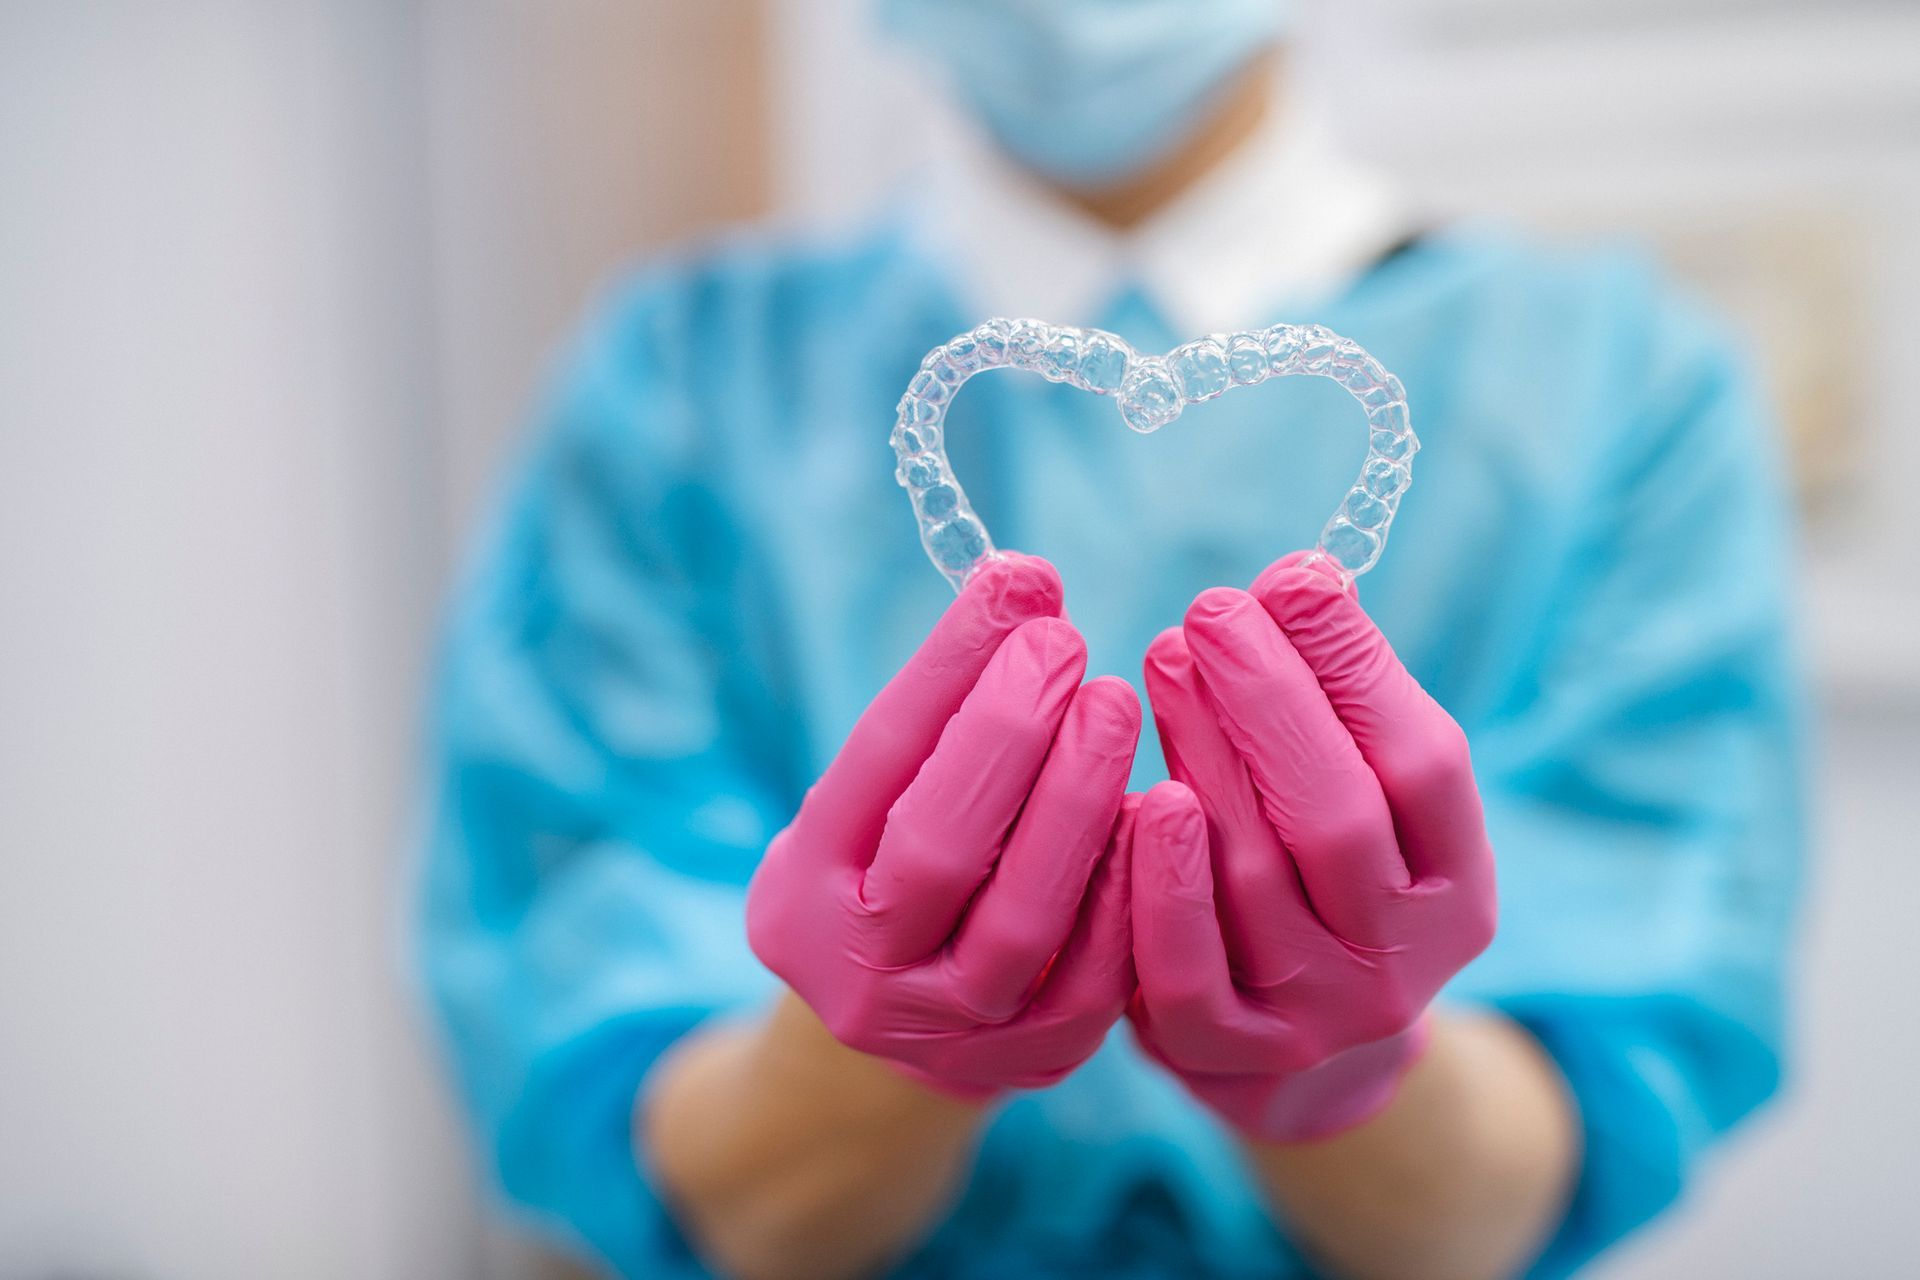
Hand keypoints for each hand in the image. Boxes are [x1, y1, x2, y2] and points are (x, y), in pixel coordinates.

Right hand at [747, 554, 1139, 1099]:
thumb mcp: (876, 800)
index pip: (875, 766)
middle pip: (938, 850)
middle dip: (1009, 735)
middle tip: (1066, 644)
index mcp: (802, 894)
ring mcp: (950, 1031)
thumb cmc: (896, 869)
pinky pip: (1097, 976)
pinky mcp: (1037, 1059)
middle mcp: (862, 974)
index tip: (1012, 586)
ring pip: (1023, 921)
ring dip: (1078, 802)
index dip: (947, 669)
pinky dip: (1129, 886)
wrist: (909, 1025)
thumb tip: (1025, 585)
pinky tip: (1160, 806)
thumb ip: (940, 709)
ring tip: (1114, 705)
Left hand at [1126, 553, 1496, 1142]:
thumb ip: (1345, 708)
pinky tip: (1138, 793)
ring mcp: (1313, 1016)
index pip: (1423, 766)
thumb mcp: (1371, 808)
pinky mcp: (1224, 1055)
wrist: (1302, 1063)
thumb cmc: (1328, 884)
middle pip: (1336, 816)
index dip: (1358, 667)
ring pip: (1253, 875)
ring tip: (1166, 658)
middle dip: (1271, 698)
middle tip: (1214, 608)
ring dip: (1203, 753)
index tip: (1295, 578)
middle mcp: (1399, 963)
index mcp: (1457, 891)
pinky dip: (1159, 878)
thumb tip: (1300, 580)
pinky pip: (1182, 969)